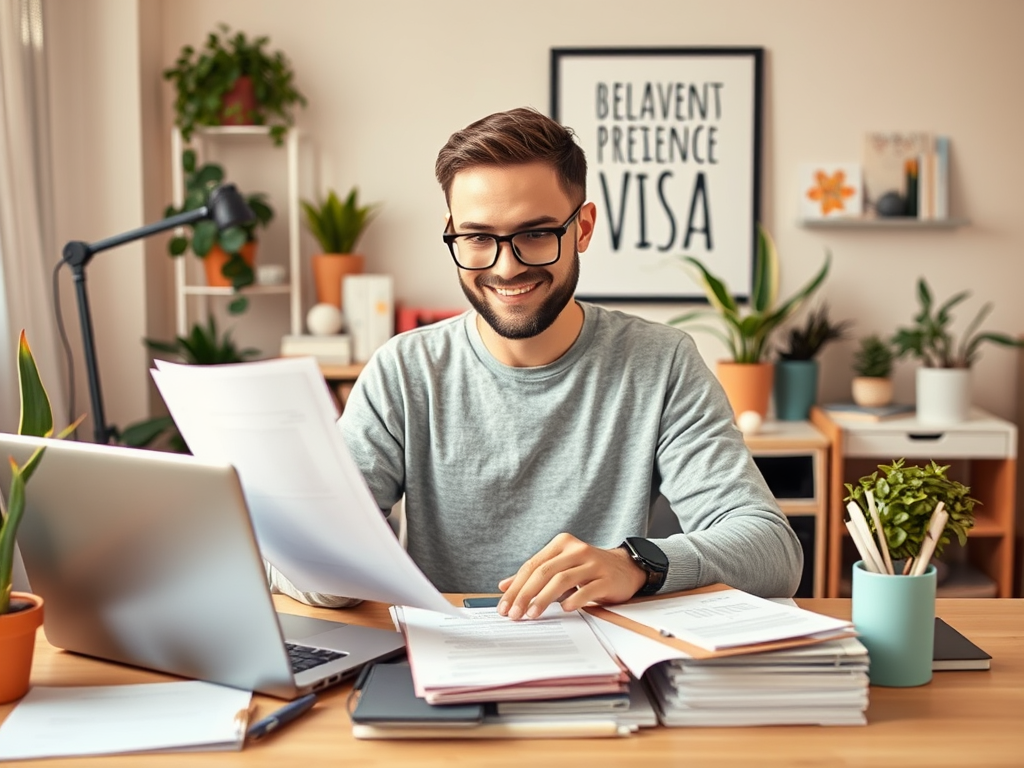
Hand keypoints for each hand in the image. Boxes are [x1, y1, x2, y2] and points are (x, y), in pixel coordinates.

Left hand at [496, 533, 645, 619]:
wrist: (626, 568)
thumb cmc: (588, 569)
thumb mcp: (560, 567)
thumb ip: (534, 574)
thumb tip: (504, 586)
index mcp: (561, 544)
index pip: (532, 565)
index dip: (516, 587)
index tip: (505, 606)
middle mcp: (576, 550)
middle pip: (544, 572)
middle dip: (525, 594)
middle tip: (515, 614)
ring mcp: (593, 563)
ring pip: (562, 579)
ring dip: (544, 598)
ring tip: (532, 614)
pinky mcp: (607, 578)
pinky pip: (588, 589)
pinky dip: (575, 598)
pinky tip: (565, 609)